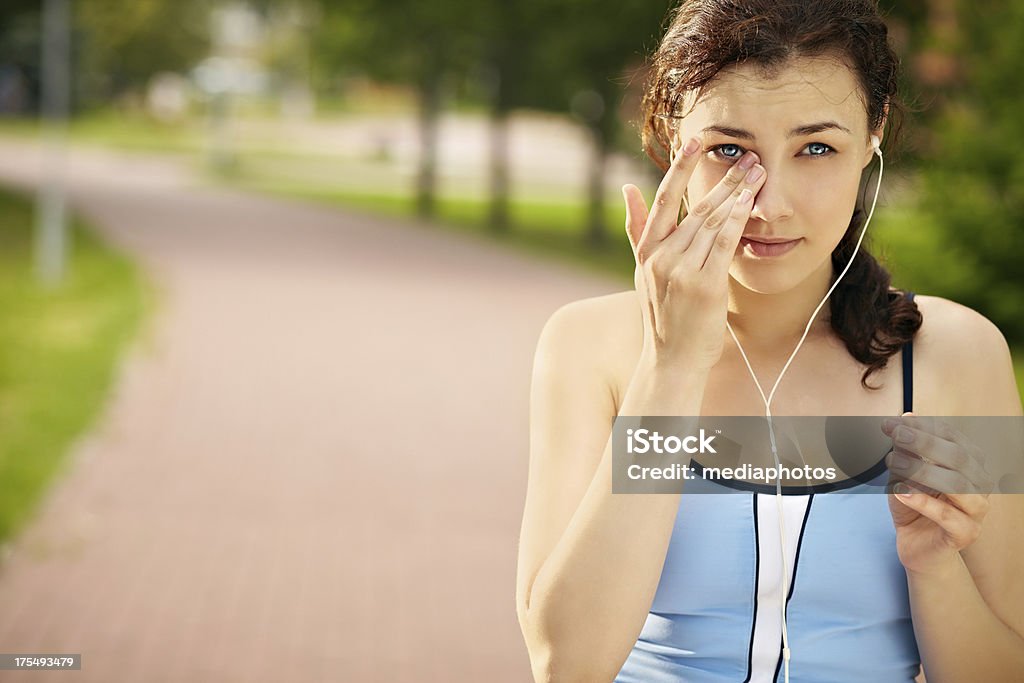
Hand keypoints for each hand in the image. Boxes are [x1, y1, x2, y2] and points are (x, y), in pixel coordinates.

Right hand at [622, 137, 766, 370]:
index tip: (695, 142)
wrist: (671, 360)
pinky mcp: (703, 285)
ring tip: (758, 173)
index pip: (662, 200)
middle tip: (748, 156)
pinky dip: (737, 220)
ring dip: (737, 194)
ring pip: (711, 222)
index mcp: (647, 252)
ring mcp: (681, 272)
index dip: (679, 168)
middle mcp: (661, 258)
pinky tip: (750, 202)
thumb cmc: (663, 316)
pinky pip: (723, 244)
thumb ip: (635, 229)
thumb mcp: (643, 271)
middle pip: (694, 208)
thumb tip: (626, 188)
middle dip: (724, 179)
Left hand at [882, 412, 995, 576]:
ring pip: (957, 485)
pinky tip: (899, 492)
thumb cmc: (914, 504)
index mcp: (971, 464)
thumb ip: (907, 449)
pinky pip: (947, 516)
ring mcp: (977, 510)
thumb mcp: (904, 473)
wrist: (916, 544)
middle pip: (959, 457)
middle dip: (925, 442)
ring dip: (922, 470)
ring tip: (892, 462)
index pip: (953, 438)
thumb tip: (905, 418)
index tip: (893, 422)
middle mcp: (980, 484)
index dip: (924, 426)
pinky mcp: (966, 533)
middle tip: (896, 435)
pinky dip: (922, 501)